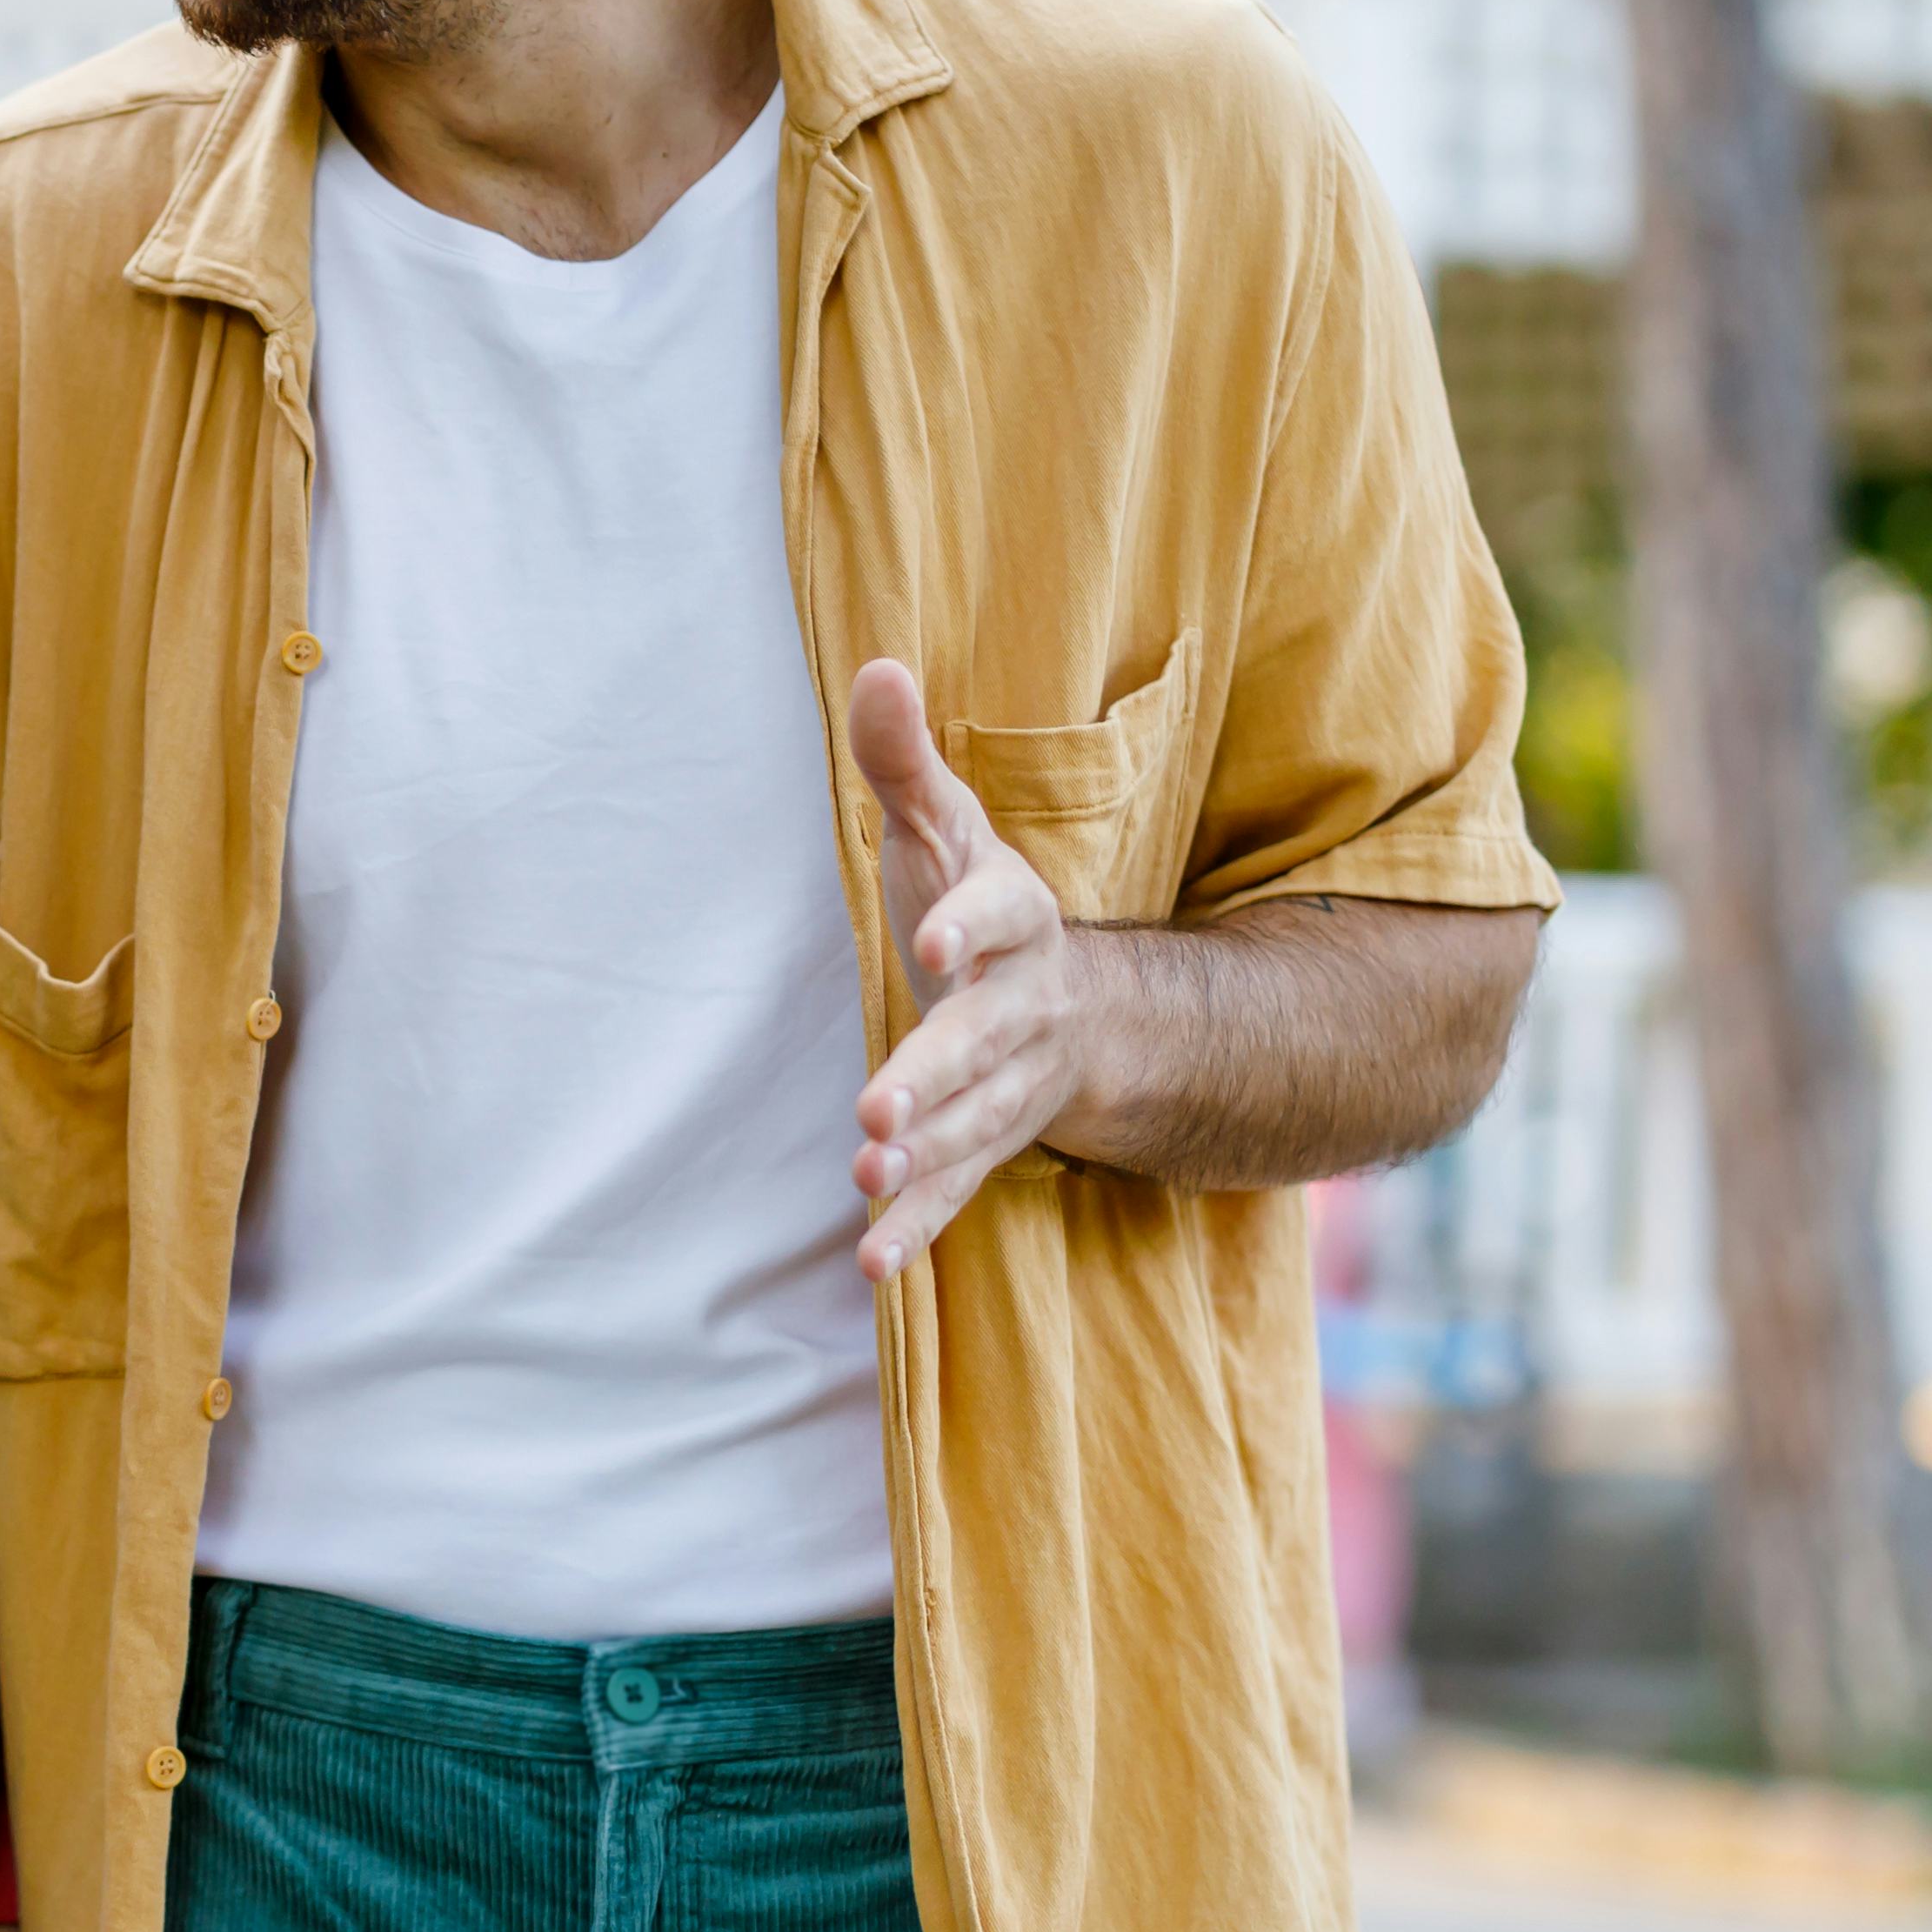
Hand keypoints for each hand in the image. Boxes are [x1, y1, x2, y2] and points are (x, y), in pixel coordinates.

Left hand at [841, 658, 1121, 1279]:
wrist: (1064, 1005)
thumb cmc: (975, 906)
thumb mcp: (945, 830)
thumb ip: (904, 760)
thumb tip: (877, 667)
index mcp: (1014, 923)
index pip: (997, 918)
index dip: (969, 928)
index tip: (932, 944)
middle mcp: (1022, 1010)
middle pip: (983, 1043)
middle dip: (936, 1073)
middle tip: (879, 1105)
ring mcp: (1009, 1086)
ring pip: (977, 1127)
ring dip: (924, 1156)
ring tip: (867, 1176)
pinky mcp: (983, 1145)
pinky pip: (957, 1192)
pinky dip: (916, 1228)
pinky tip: (870, 1263)